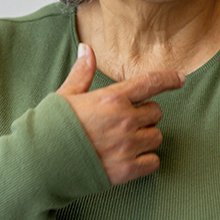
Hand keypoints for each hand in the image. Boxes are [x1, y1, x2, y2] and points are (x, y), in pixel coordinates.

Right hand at [57, 44, 183, 185]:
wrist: (40, 164)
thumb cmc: (50, 128)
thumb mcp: (65, 96)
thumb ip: (82, 73)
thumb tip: (86, 49)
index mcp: (111, 99)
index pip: (150, 83)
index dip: (169, 79)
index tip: (180, 79)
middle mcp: (124, 121)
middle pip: (156, 112)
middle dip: (144, 115)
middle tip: (124, 122)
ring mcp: (127, 147)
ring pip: (156, 137)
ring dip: (145, 137)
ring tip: (124, 141)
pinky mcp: (126, 170)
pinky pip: (153, 162)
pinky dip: (145, 160)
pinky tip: (129, 158)